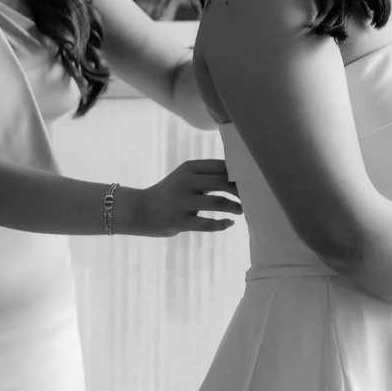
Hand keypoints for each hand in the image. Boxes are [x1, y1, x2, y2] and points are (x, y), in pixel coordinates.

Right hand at [118, 159, 242, 236]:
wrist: (141, 210)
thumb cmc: (170, 194)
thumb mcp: (185, 177)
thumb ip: (207, 175)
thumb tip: (240, 179)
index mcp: (189, 168)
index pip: (221, 166)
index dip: (239, 174)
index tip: (250, 181)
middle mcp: (186, 182)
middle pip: (223, 183)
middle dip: (240, 191)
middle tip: (250, 198)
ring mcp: (182, 202)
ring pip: (219, 202)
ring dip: (235, 207)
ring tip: (241, 210)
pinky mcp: (180, 221)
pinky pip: (208, 224)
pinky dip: (222, 224)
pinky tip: (229, 223)